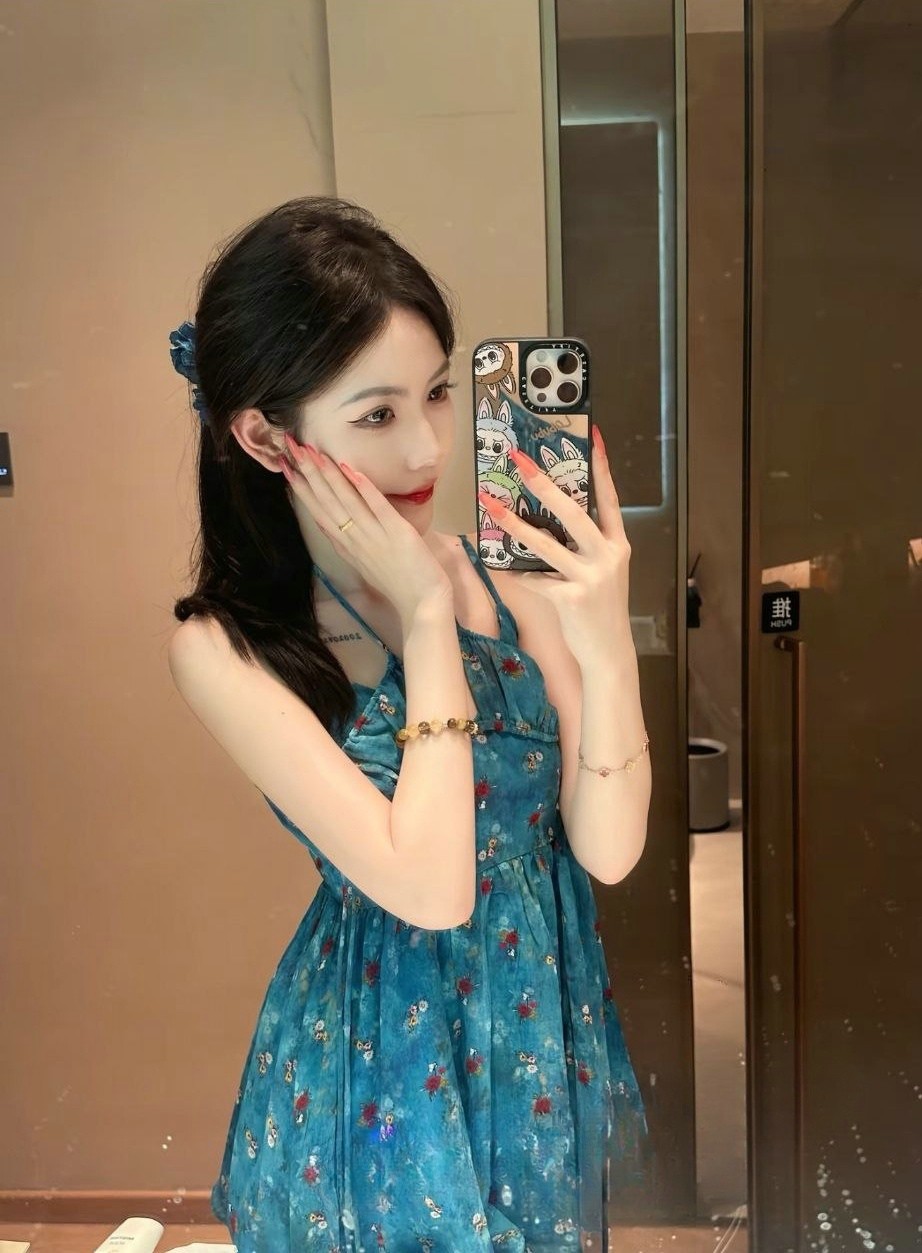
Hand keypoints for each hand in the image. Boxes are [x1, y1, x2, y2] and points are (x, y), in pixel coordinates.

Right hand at [280, 434, 452, 623]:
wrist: (422, 604)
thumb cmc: (397, 584)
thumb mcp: (363, 564)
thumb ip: (346, 543)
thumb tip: (327, 523)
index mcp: (346, 546)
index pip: (318, 512)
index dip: (301, 489)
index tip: (285, 467)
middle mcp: (355, 539)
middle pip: (326, 502)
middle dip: (308, 473)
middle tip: (291, 447)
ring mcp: (375, 536)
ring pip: (346, 501)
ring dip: (329, 475)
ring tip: (313, 452)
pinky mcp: (398, 533)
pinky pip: (378, 507)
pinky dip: (364, 488)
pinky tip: (350, 469)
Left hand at [477, 427, 632, 665]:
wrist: (609, 652)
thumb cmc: (601, 609)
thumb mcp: (604, 571)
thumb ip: (586, 547)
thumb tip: (551, 520)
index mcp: (616, 545)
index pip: (609, 499)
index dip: (602, 467)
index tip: (593, 437)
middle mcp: (607, 556)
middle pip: (574, 512)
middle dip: (544, 484)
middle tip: (520, 462)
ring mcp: (591, 577)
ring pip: (547, 544)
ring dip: (515, 525)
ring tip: (492, 507)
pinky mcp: (572, 599)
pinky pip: (536, 579)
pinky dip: (517, 574)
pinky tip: (500, 567)